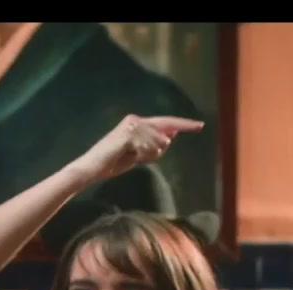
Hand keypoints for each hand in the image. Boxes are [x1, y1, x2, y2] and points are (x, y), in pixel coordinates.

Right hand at [67, 114, 203, 182]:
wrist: (92, 167)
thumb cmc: (113, 162)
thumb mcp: (139, 153)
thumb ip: (154, 144)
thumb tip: (171, 137)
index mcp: (137, 121)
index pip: (166, 122)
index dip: (184, 124)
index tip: (200, 125)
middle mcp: (135, 119)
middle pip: (164, 136)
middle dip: (157, 150)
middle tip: (137, 156)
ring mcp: (132, 125)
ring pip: (158, 144)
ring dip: (147, 155)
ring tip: (130, 157)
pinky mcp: (129, 134)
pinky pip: (148, 148)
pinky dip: (141, 156)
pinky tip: (129, 156)